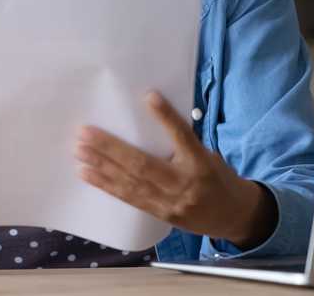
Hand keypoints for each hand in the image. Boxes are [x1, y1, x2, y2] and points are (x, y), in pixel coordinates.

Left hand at [73, 91, 277, 250]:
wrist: (234, 217)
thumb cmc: (217, 177)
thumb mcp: (208, 155)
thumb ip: (182, 142)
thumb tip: (148, 115)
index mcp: (201, 163)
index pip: (183, 136)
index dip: (166, 117)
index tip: (149, 96)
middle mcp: (185, 184)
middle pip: (144, 164)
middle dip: (111, 148)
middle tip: (85, 132)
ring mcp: (171, 202)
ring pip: (131, 182)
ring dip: (101, 166)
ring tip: (79, 150)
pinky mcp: (160, 215)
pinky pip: (130, 198)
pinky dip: (106, 185)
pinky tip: (87, 174)